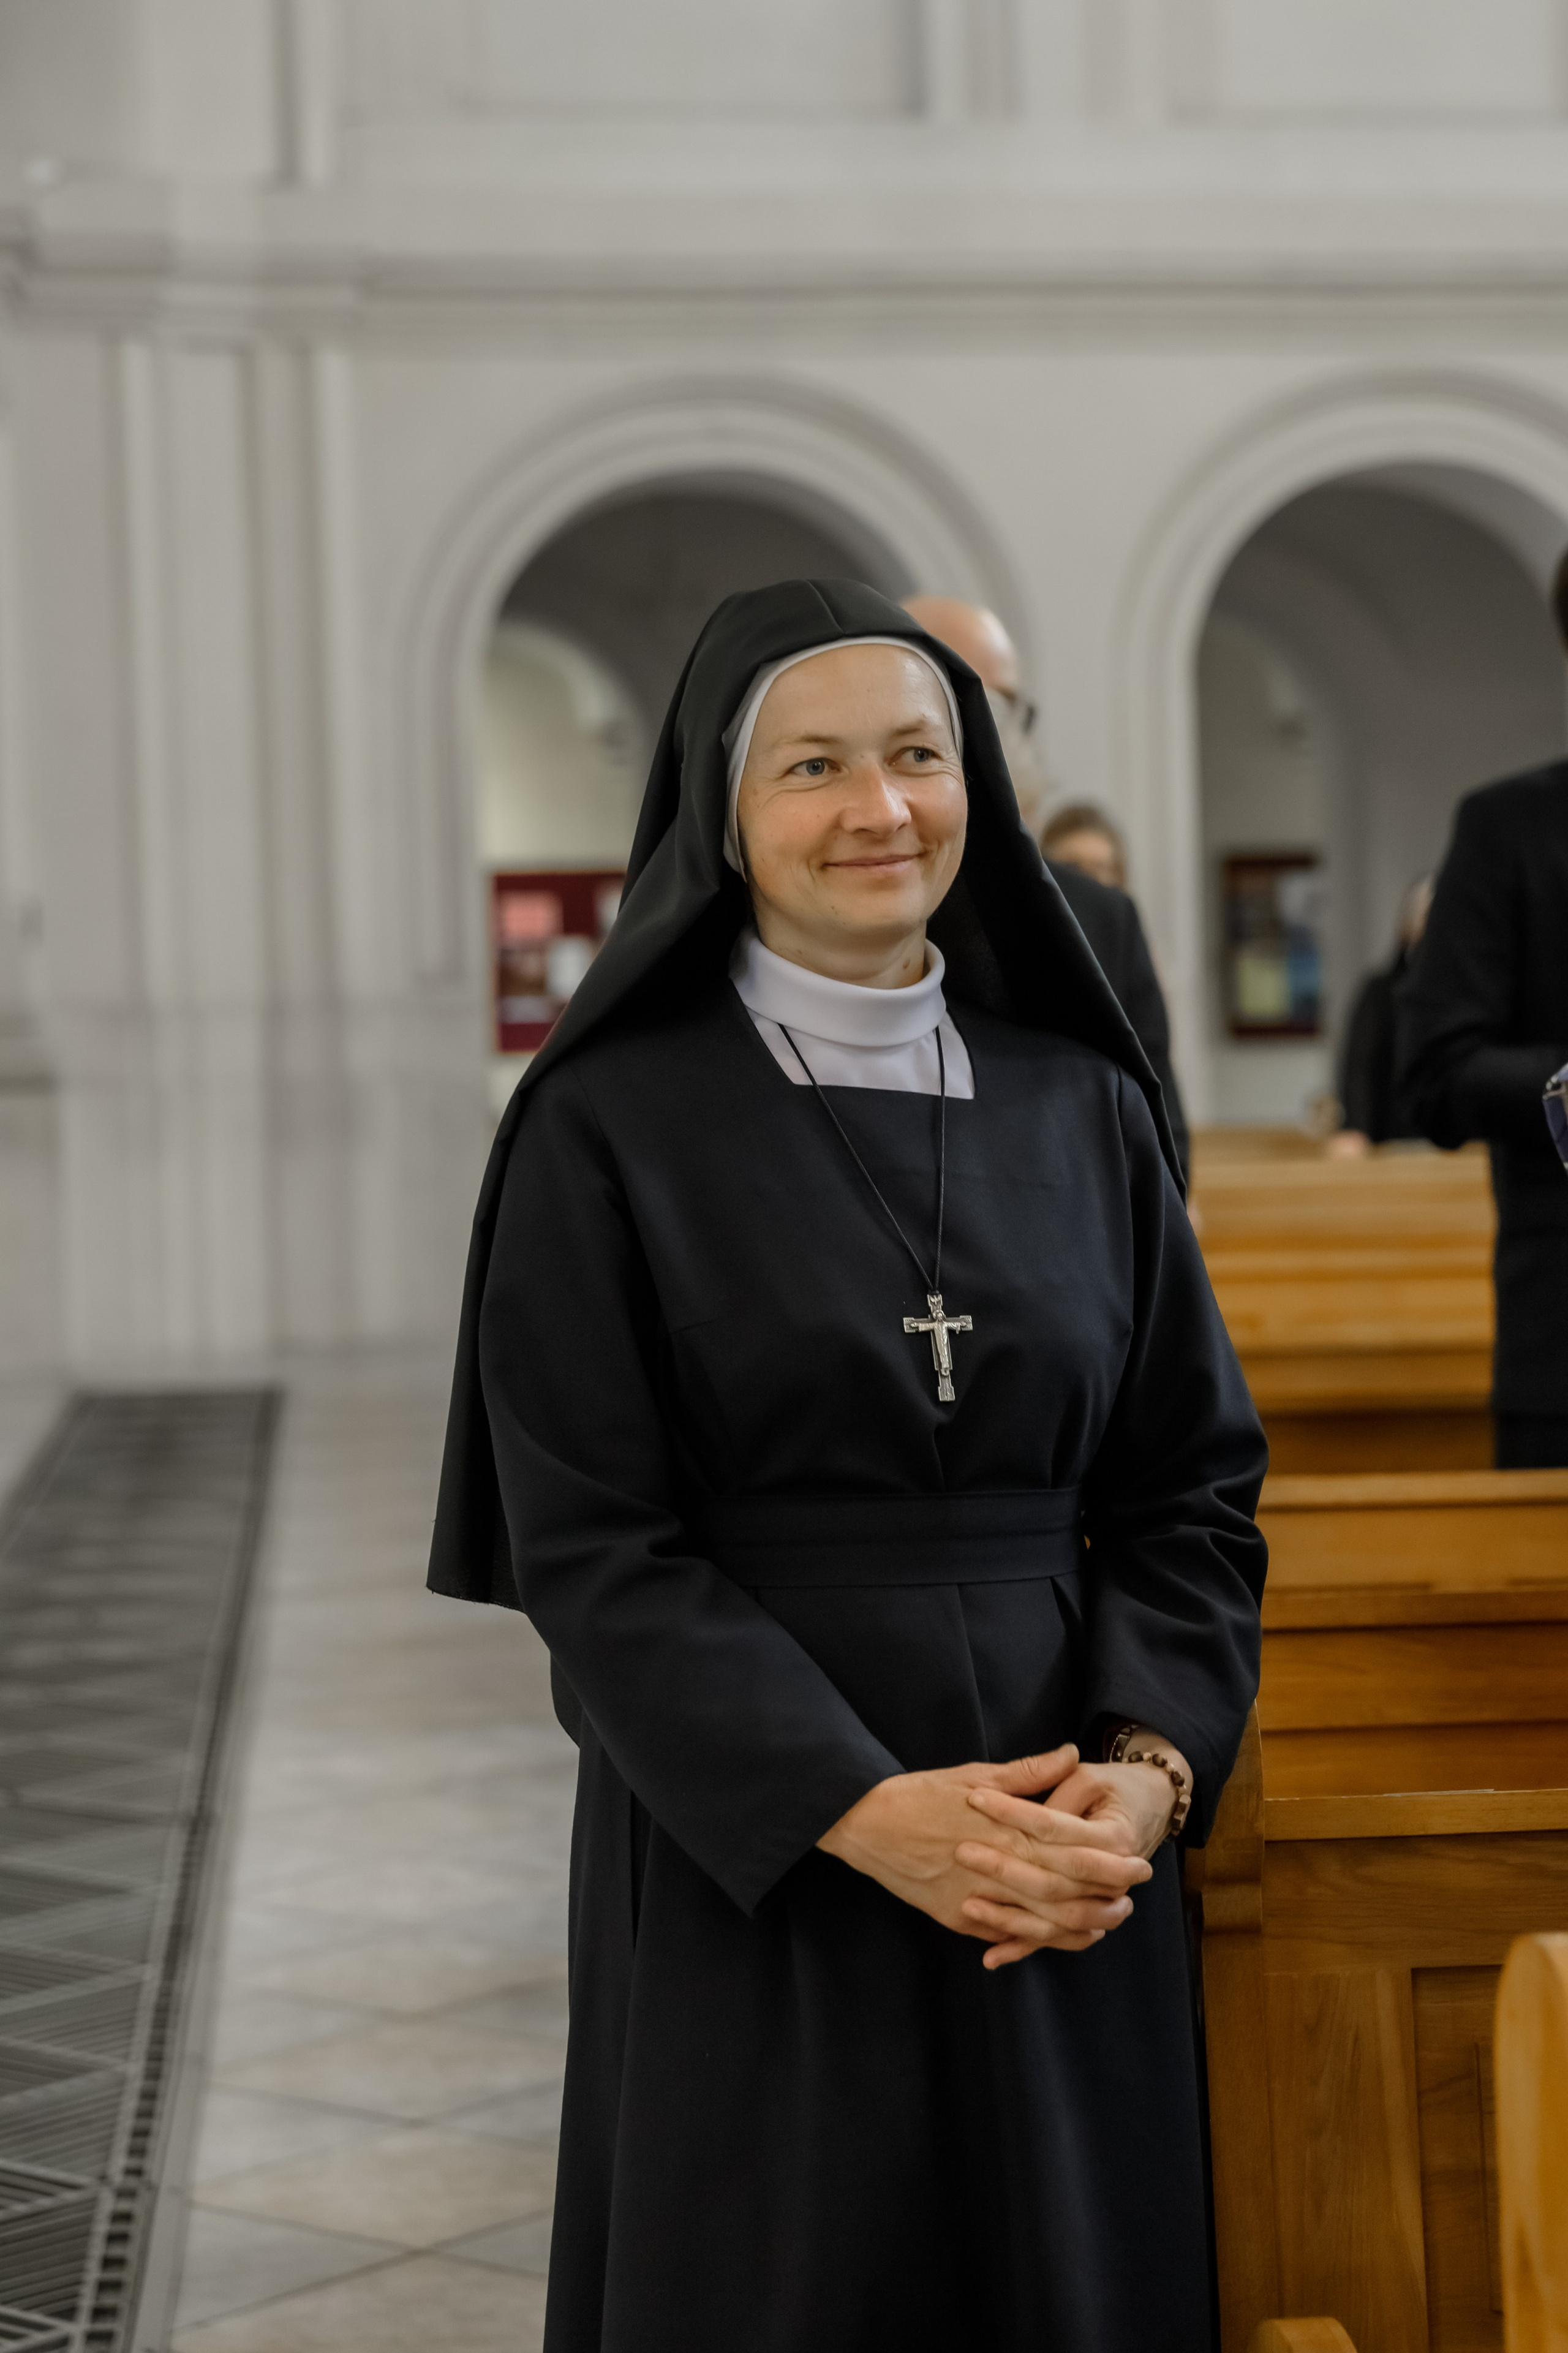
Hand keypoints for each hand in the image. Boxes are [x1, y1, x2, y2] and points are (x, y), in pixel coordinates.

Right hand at [819, 1747, 1150, 1963]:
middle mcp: (995, 1870)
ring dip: (1081, 1924)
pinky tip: (1064, 1934)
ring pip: (1041, 1923)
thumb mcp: (973, 1774)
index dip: (1109, 1862)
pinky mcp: (957, 1919)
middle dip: (1106, 1896)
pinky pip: (1007, 1935)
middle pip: (1065, 1893)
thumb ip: (1027, 1772)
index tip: (1138, 1860)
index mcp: (1005, 1832)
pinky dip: (1040, 1938)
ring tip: (1110, 1920)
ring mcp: (976, 1901)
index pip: (1071, 1853)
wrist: (863, 1824)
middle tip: (1136, 1894)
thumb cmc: (919, 1793)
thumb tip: (1070, 1753)